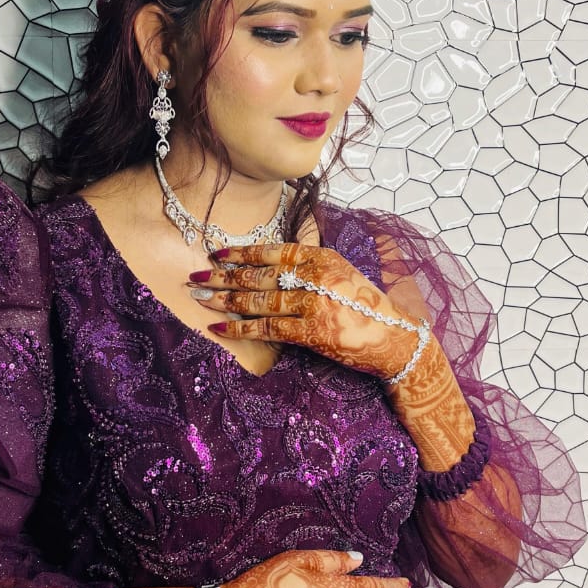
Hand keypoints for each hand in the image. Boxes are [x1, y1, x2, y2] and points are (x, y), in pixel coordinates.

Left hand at [188, 242, 420, 379]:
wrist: (394, 337)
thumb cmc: (364, 306)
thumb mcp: (340, 272)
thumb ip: (309, 264)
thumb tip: (271, 261)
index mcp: (321, 257)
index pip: (273, 250)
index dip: (241, 252)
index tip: (216, 254)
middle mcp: (315, 275)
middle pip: (259, 274)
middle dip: (222, 277)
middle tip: (194, 277)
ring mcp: (313, 303)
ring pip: (258, 300)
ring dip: (224, 300)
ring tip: (199, 299)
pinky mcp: (312, 331)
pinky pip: (267, 328)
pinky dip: (239, 328)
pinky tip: (218, 327)